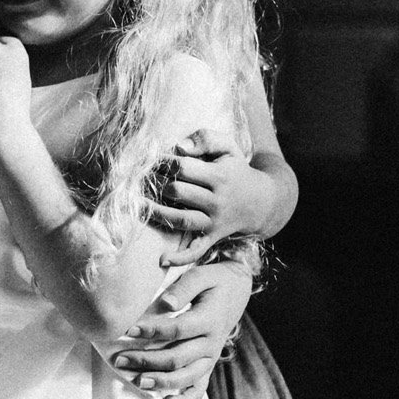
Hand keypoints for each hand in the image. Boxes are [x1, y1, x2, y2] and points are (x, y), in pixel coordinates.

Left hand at [107, 260, 252, 398]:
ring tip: (137, 381)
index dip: (152, 331)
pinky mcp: (208, 365)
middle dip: (147, 360)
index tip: (128, 330)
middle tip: (120, 359)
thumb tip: (165, 304)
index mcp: (210, 319)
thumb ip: (183, 288)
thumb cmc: (213, 282)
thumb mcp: (201, 275)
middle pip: (178, 357)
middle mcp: (212, 343)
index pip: (178, 329)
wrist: (236, 292)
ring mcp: (211, 357)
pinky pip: (199, 389)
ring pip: (187, 377)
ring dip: (161, 382)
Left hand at [147, 129, 261, 258]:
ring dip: (156, 213)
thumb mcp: (228, 147)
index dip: (162, 162)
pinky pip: (196, 250)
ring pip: (180, 219)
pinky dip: (180, 258)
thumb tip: (179, 147)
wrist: (261, 202)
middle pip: (177, 192)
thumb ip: (206, 138)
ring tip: (137, 205)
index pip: (182, 168)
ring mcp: (214, 222)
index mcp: (219, 177)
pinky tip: (161, 259)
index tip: (150, 159)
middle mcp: (216, 201)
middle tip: (140, 179)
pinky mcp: (212, 237)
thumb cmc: (236, 170)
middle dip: (155, 184)